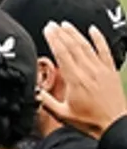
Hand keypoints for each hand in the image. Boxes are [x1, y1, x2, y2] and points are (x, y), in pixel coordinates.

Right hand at [39, 21, 126, 138]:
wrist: (114, 124)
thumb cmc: (89, 121)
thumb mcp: (62, 114)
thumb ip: (46, 101)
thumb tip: (34, 92)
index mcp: (75, 80)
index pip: (62, 54)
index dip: (54, 40)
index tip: (48, 30)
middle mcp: (88, 71)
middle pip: (73, 46)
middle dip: (62, 33)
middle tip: (53, 24)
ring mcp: (101, 69)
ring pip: (86, 46)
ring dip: (75, 34)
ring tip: (66, 25)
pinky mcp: (110, 70)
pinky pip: (104, 50)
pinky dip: (99, 38)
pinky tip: (93, 30)